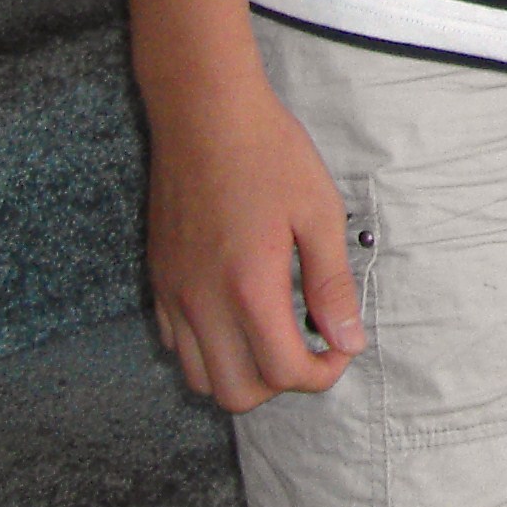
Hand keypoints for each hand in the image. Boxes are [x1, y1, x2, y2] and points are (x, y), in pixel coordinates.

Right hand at [142, 68, 364, 413]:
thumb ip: (331, 283)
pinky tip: (237, 316)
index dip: (321, 374)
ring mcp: (173, 294)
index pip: (282, 372)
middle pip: (236, 393)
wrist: (204, 113)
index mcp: (249, 287)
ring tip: (274, 335)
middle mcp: (202, 301)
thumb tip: (347, 339)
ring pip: (199, 377)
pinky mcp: (159, 280)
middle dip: (281, 384)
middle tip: (309, 347)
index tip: (340, 347)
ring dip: (242, 373)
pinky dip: (208, 351)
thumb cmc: (268, 154)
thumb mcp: (319, 212)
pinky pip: (175, 344)